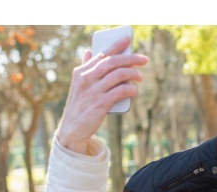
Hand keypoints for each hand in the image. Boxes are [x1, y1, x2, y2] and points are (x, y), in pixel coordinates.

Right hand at [56, 36, 147, 153]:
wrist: (72, 128)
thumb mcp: (79, 84)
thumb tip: (88, 51)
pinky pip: (120, 92)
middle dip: (130, 58)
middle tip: (144, 59)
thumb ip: (85, 68)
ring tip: (140, 77)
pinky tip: (135, 90)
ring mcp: (93, 91)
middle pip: (112, 62)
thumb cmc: (80, 105)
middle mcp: (86, 79)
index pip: (101, 54)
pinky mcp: (100, 104)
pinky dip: (130, 89)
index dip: (116, 46)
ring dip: (133, 74)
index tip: (128, 39)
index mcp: (81, 72)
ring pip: (118, 75)